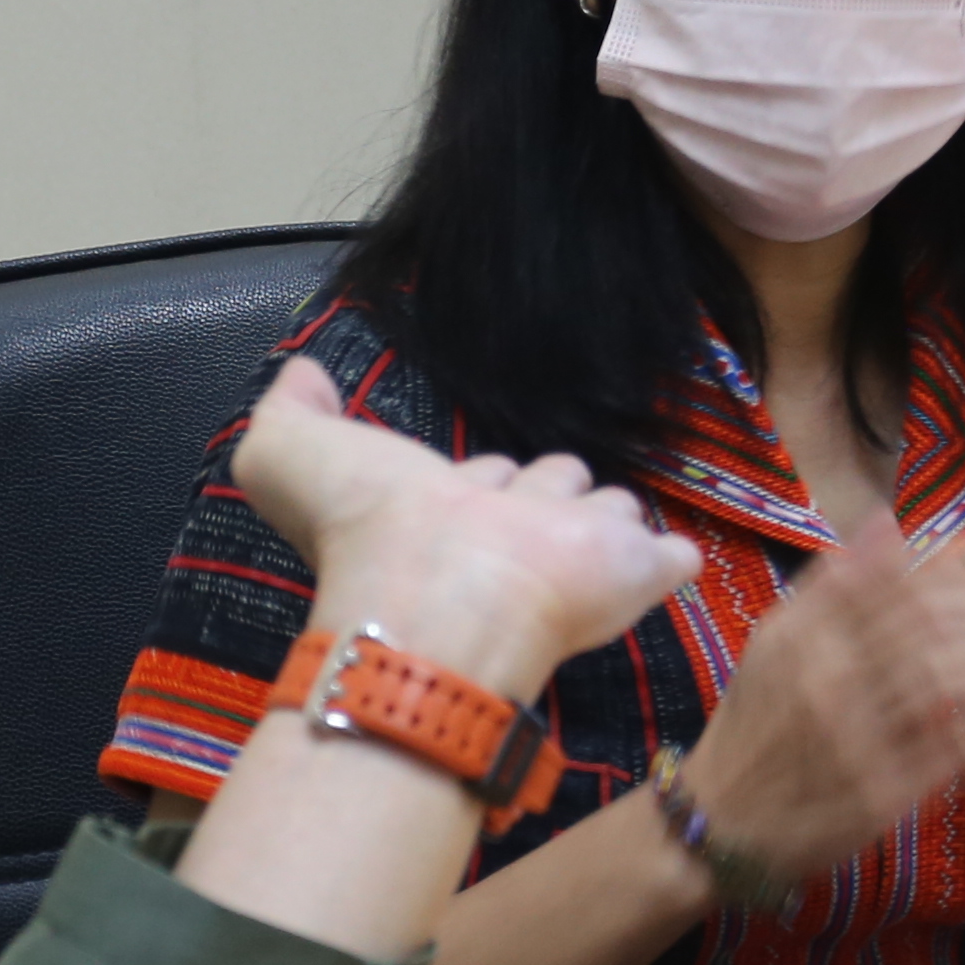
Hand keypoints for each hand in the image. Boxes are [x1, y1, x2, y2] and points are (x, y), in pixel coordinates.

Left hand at [231, 359, 697, 701]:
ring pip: (600, 515)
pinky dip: (668, 558)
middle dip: (542, 486)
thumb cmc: (372, 527)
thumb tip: (304, 372)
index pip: (471, 475)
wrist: (446, 592)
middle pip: (541, 489)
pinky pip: (664, 559)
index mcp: (437, 508)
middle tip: (545, 488)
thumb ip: (291, 410)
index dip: (470, 474)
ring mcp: (574, 555)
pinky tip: (674, 557)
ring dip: (601, 513)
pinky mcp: (632, 573)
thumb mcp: (290, 455)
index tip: (467, 475)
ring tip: (608, 516)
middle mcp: (507, 533)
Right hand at [670, 499, 964, 873]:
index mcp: (802, 636)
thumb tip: (886, 521)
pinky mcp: (881, 793)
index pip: (894, 579)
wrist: (721, 824)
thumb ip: (829, 585)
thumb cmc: (753, 726)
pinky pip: (954, 749)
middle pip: (928, 623)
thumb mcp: (773, 642)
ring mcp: (854, 739)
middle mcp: (826, 681)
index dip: (952, 564)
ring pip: (948, 681)